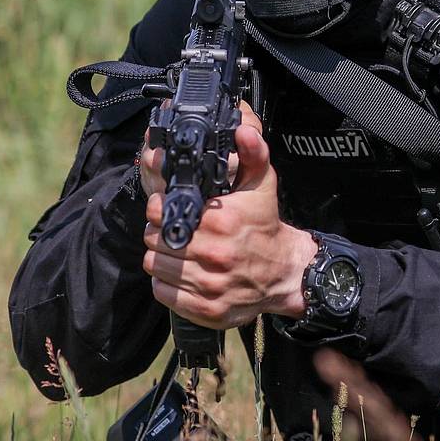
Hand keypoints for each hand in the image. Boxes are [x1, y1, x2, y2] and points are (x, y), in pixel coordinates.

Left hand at [141, 104, 316, 328]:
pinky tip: (183, 272)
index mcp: (221, 222)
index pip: (161, 213)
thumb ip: (252, 153)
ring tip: (178, 251)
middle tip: (174, 231)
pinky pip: (163, 292)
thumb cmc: (265, 227)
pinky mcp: (204, 309)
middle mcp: (213, 255)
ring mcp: (208, 285)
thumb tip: (243, 130)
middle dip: (159, 233)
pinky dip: (167, 283)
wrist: (285, 274)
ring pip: (155, 266)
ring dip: (161, 257)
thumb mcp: (262, 186)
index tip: (169, 210)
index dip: (159, 209)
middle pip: (154, 240)